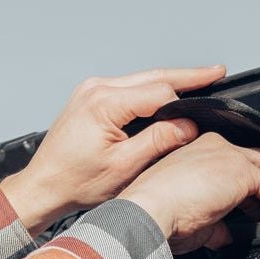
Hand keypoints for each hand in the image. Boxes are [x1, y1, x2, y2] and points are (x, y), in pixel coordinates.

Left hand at [0, 65, 226, 233]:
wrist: (43, 186)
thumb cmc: (76, 182)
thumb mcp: (124, 166)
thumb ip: (158, 141)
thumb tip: (188, 125)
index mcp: (104, 103)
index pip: (158, 92)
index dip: (185, 101)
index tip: (206, 108)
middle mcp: (96, 89)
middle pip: (153, 76)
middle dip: (187, 76)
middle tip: (216, 72)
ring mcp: (91, 90)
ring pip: (141, 80)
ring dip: (169, 81)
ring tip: (199, 80)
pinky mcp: (90, 97)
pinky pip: (127, 88)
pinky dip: (149, 90)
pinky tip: (167, 93)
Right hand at [117, 132, 259, 253]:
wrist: (148, 213)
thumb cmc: (158, 216)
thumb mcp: (193, 219)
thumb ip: (216, 223)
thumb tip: (228, 236)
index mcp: (201, 152)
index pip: (240, 161)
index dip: (257, 185)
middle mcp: (216, 146)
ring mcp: (229, 155)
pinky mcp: (240, 170)